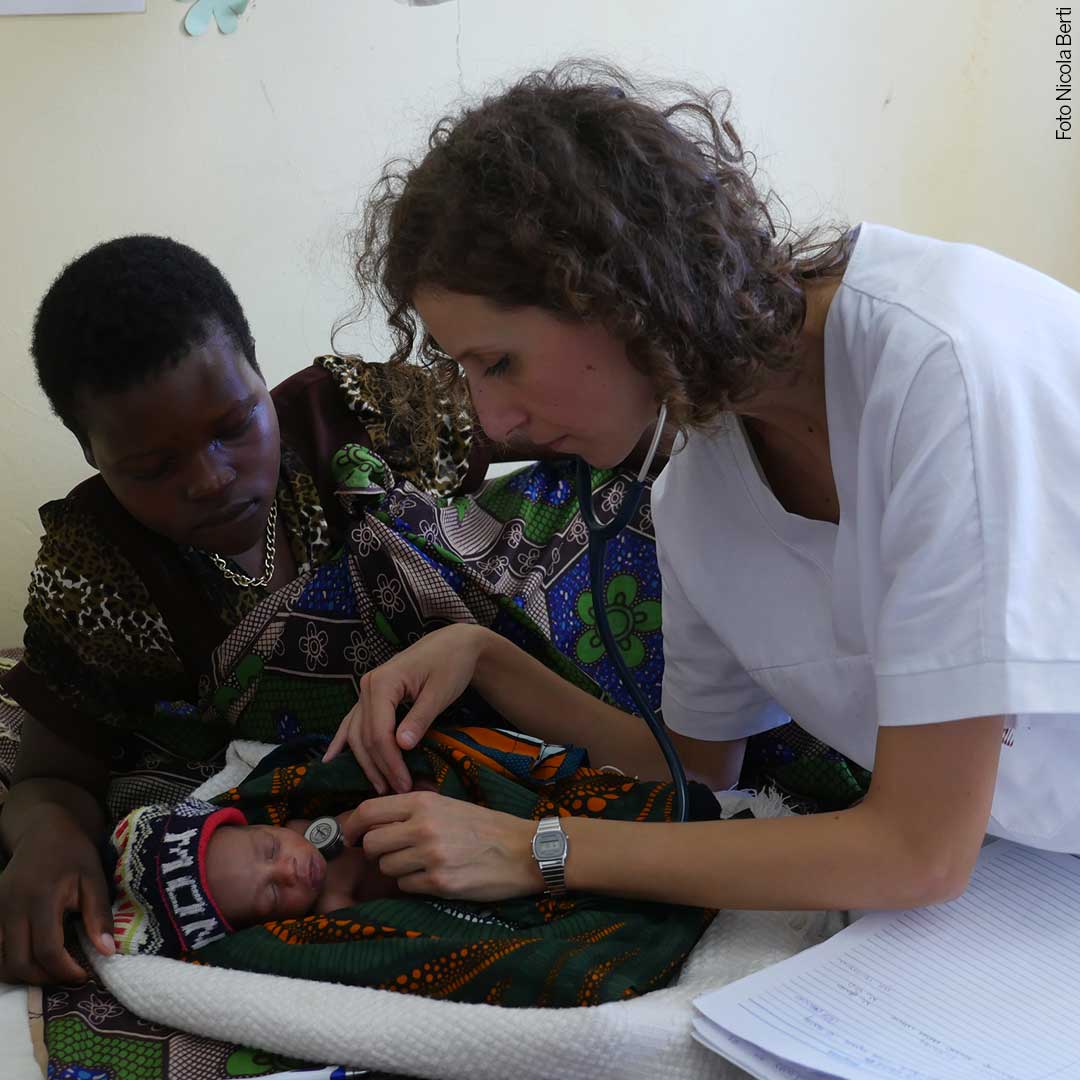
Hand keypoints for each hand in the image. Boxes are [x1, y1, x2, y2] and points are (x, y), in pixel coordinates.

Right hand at [0, 816, 114, 984]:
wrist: (42, 831)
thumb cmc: (73, 853)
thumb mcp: (94, 878)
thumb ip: (98, 915)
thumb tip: (107, 952)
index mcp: (41, 897)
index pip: (47, 949)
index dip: (64, 970)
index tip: (83, 976)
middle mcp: (11, 908)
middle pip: (18, 962)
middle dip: (44, 979)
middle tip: (67, 977)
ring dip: (23, 975)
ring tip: (51, 971)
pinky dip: (9, 962)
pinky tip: (32, 959)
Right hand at [324, 623, 490, 793]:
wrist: (454, 644)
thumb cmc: (451, 664)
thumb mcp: (440, 692)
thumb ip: (420, 719)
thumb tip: (401, 746)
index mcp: (383, 683)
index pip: (378, 733)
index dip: (390, 762)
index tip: (405, 785)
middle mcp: (367, 686)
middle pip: (365, 736)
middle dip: (379, 767)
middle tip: (398, 791)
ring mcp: (366, 690)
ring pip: (357, 733)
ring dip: (366, 761)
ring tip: (380, 786)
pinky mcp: (372, 695)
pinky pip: (353, 721)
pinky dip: (343, 740)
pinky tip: (330, 758)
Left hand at [341, 791, 541, 901]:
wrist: (524, 851)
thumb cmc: (486, 827)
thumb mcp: (449, 805)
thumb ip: (414, 810)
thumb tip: (374, 821)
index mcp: (424, 802)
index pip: (369, 811)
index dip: (352, 826)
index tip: (350, 836)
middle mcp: (423, 827)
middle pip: (371, 844)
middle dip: (375, 853)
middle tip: (391, 853)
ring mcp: (430, 857)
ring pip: (386, 868)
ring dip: (397, 869)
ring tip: (421, 864)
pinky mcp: (439, 883)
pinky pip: (406, 887)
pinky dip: (414, 884)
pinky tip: (434, 876)